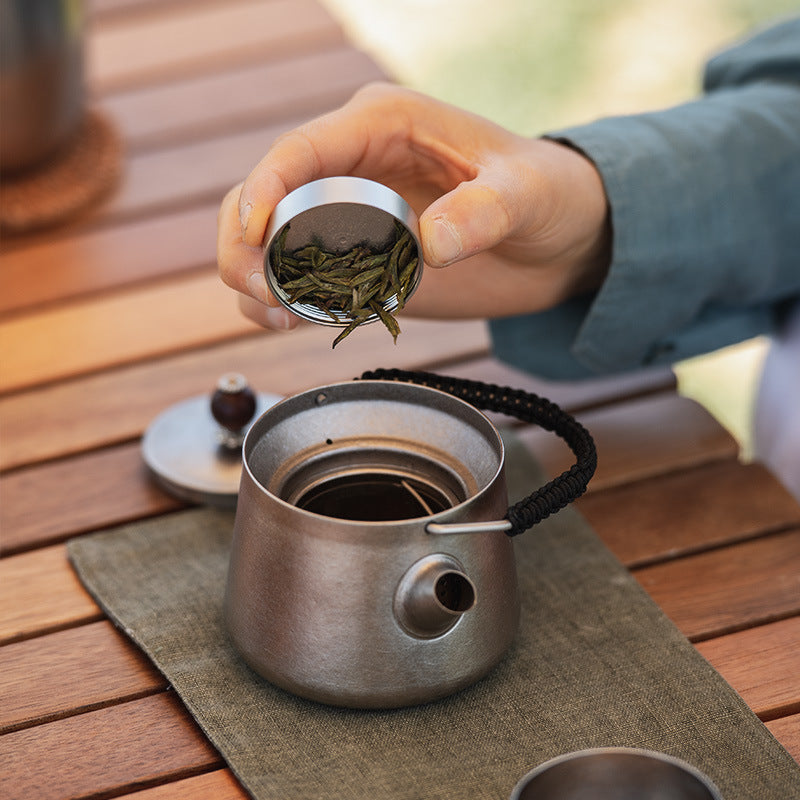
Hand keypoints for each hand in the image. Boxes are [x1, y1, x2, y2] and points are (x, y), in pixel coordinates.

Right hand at [217, 82, 610, 328]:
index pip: (299, 151)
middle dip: (247, 246)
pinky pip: (296, 279)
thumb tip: (429, 245)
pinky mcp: (355, 262)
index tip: (254, 236)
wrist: (555, 240)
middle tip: (268, 294)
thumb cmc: (545, 195)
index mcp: (380, 126)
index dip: (265, 190)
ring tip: (279, 317)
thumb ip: (484, 213)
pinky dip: (281, 303)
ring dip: (253, 278)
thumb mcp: (525, 194)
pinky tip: (291, 323)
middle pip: (261, 198)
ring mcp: (347, 217)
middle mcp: (350, 166)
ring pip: (265, 241)